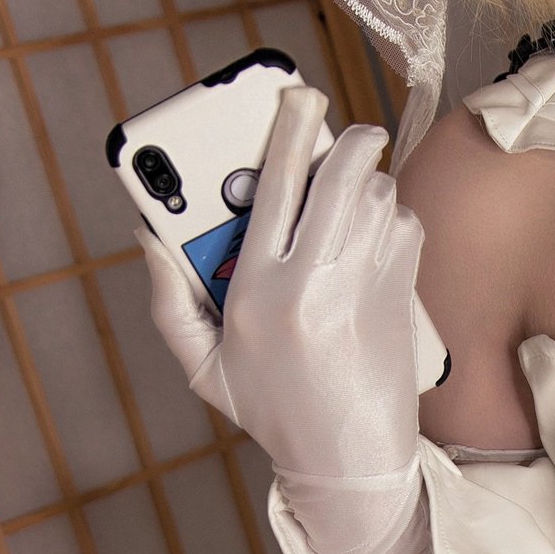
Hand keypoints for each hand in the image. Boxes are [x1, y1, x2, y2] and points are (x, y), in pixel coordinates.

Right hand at [139, 87, 423, 483]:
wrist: (348, 460)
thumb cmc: (273, 411)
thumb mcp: (204, 365)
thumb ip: (169, 300)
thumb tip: (150, 234)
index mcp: (256, 293)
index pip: (272, 186)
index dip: (285, 128)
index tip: (297, 93)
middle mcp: (311, 285)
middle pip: (338, 175)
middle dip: (346, 140)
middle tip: (347, 132)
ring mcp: (363, 289)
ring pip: (376, 197)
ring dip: (368, 184)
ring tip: (353, 196)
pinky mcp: (401, 298)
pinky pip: (404, 228)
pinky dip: (393, 221)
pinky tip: (374, 238)